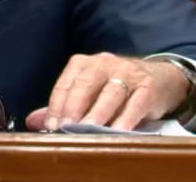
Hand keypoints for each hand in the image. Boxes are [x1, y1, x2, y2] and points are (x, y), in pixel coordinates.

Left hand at [25, 53, 188, 130]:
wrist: (161, 78)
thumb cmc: (116, 87)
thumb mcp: (90, 92)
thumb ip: (63, 106)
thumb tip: (34, 121)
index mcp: (83, 64)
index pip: (65, 85)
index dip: (56, 106)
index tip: (50, 127)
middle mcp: (103, 63)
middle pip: (84, 86)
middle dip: (74, 108)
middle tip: (66, 128)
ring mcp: (127, 73)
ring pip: (110, 93)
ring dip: (98, 113)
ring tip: (88, 130)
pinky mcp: (148, 86)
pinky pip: (135, 103)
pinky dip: (126, 118)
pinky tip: (118, 131)